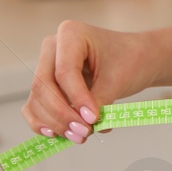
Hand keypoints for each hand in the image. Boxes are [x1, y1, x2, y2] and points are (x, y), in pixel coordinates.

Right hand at [23, 21, 161, 144]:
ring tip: (80, 137)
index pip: (65, 72)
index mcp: (70, 34)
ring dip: (54, 122)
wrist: (137, 58)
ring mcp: (46, 66)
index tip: (93, 119)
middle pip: (44, 86)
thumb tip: (87, 127)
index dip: (77, 98)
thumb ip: (100, 101)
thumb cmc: (131, 60)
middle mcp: (52, 48)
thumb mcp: (119, 79)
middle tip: (84, 133)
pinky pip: (34, 106)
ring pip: (37, 99)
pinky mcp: (46, 85)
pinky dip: (44, 122)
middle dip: (62, 114)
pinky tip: (58, 135)